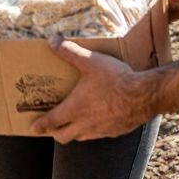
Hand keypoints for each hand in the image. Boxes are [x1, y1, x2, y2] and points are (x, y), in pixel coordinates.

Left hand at [30, 37, 152, 142]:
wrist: (145, 95)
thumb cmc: (116, 78)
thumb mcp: (90, 60)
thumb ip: (69, 51)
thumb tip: (52, 40)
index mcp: (75, 109)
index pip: (51, 122)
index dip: (40, 125)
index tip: (32, 128)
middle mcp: (85, 124)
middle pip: (63, 136)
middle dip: (55, 132)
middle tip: (51, 126)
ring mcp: (101, 131)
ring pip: (81, 137)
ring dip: (74, 132)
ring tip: (73, 124)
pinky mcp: (115, 132)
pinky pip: (99, 135)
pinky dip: (93, 131)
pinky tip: (97, 121)